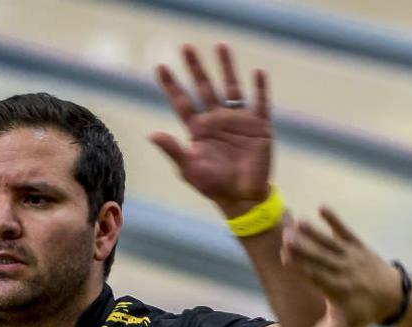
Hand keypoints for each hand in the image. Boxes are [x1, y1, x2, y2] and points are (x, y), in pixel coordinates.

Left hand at [152, 44, 271, 217]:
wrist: (241, 196)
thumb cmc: (212, 184)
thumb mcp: (188, 167)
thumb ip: (172, 149)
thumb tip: (151, 134)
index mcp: (197, 129)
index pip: (181, 101)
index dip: (171, 85)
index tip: (160, 66)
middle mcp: (215, 120)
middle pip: (203, 87)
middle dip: (195, 68)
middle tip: (186, 47)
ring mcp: (237, 120)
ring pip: (230, 87)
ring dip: (226, 67)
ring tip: (220, 45)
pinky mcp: (259, 125)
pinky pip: (260, 102)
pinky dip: (259, 88)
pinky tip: (257, 71)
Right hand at [282, 206, 399, 326]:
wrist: (394, 295)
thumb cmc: (363, 311)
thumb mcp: (346, 326)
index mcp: (337, 289)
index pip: (316, 276)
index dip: (302, 266)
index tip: (286, 257)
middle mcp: (344, 270)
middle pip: (321, 257)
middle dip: (304, 247)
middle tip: (285, 237)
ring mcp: (351, 256)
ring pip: (329, 243)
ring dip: (314, 232)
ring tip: (297, 223)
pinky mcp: (357, 246)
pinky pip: (345, 231)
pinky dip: (334, 220)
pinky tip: (321, 207)